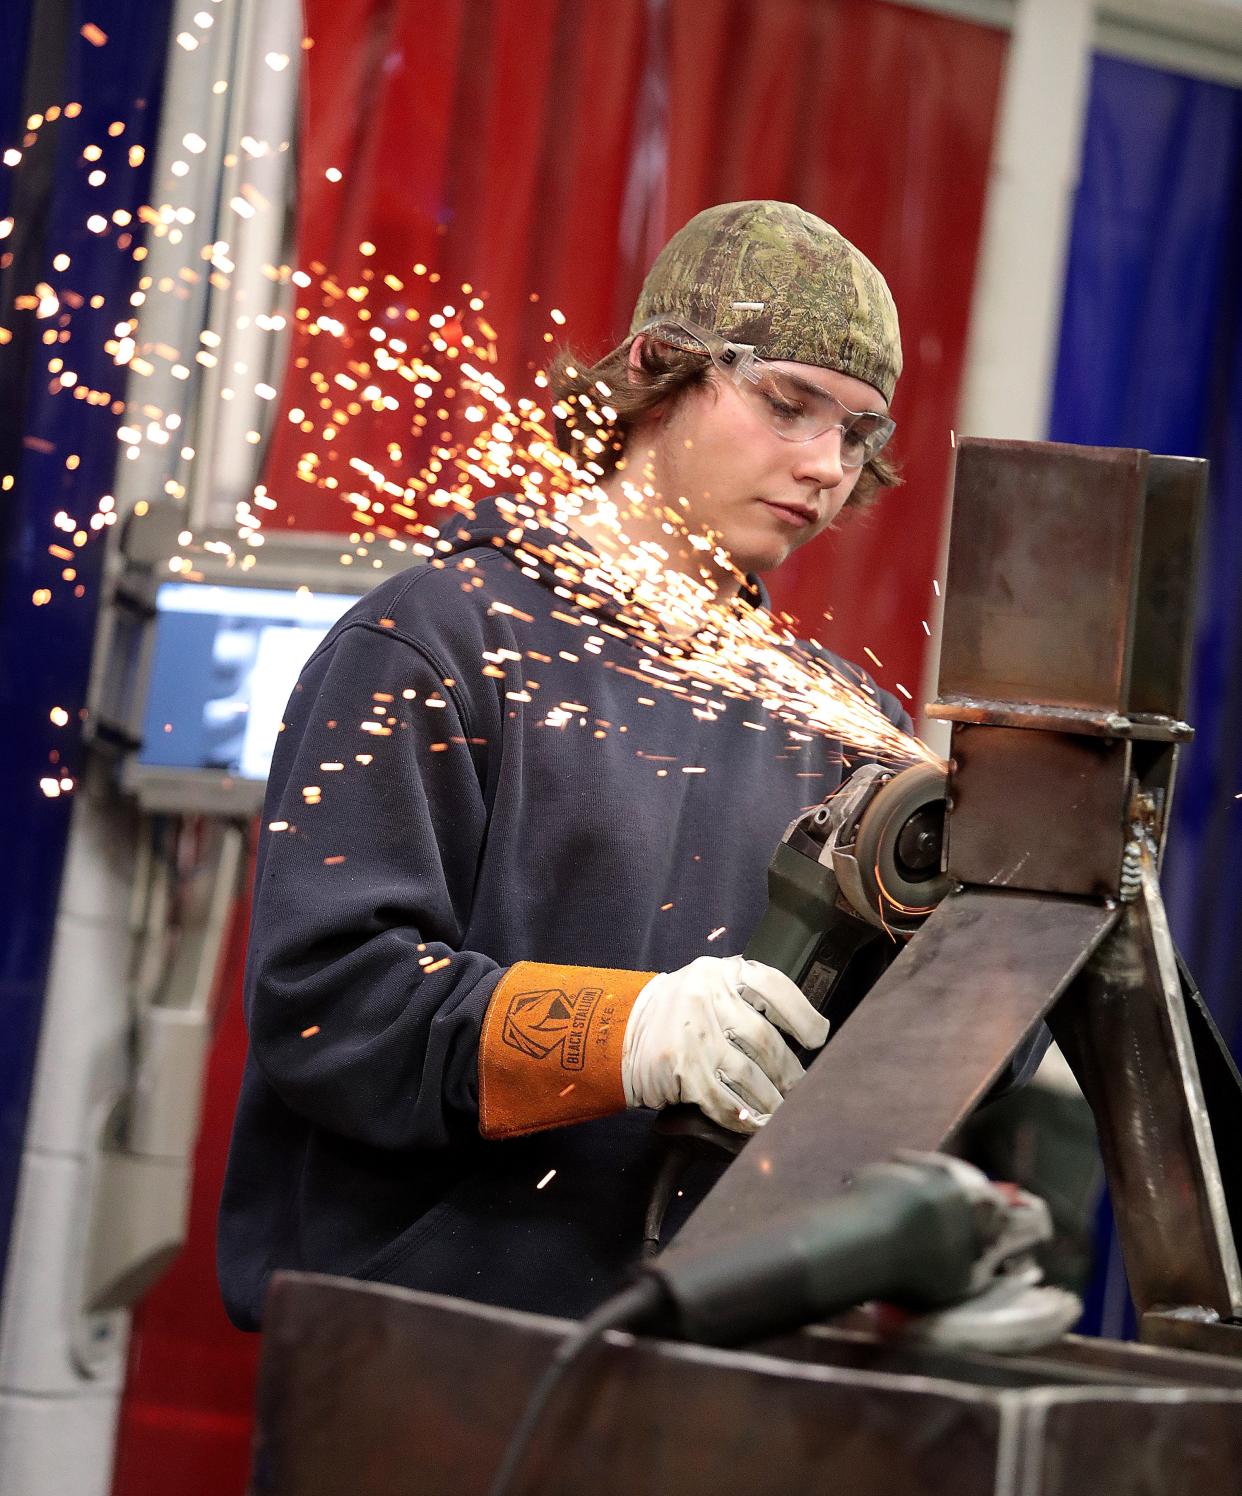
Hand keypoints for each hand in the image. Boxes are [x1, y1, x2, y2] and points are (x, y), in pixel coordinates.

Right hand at [621, 955, 829, 1133]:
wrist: (622, 1031)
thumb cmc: (680, 1011)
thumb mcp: (710, 987)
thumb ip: (747, 997)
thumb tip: (804, 1029)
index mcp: (721, 972)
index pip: (773, 987)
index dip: (802, 1015)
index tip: (818, 1038)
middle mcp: (707, 997)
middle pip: (765, 1039)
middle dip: (789, 1071)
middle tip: (800, 1087)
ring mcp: (693, 1035)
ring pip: (749, 1075)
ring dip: (772, 1100)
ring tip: (782, 1110)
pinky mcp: (682, 1069)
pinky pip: (724, 1100)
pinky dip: (744, 1116)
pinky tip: (755, 1123)